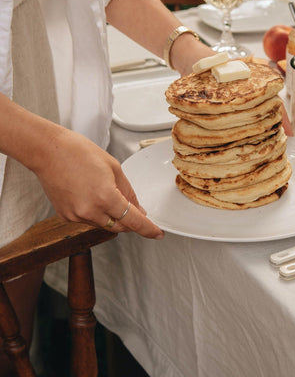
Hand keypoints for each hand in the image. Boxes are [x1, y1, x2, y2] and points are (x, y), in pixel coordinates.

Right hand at [31, 127, 163, 238]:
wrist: (48, 151)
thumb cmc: (78, 152)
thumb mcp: (113, 167)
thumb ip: (128, 192)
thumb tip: (137, 209)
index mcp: (105, 197)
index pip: (133, 221)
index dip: (148, 229)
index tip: (157, 233)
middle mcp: (89, 211)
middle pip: (119, 226)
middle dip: (130, 221)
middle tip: (135, 209)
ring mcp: (76, 216)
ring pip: (104, 224)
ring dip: (111, 215)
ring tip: (104, 190)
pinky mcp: (65, 216)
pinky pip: (88, 220)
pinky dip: (95, 212)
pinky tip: (90, 194)